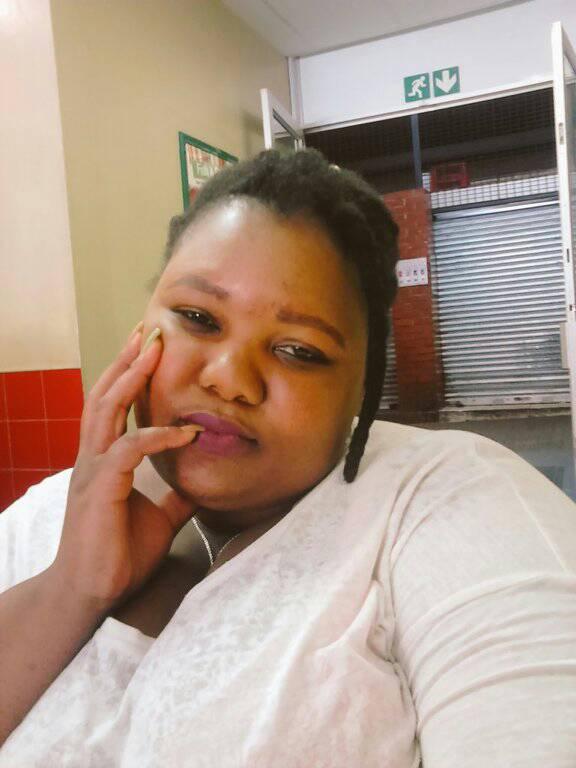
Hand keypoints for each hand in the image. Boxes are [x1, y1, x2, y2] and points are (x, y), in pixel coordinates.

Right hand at [49, 325, 201, 609]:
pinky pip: (130, 450)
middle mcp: (93, 457)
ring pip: (107, 410)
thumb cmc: (118, 554)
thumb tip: (200, 481)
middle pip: (106, 395)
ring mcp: (93, 470)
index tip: (150, 349)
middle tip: (150, 330)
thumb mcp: (160, 516)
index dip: (130, 375)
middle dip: (128, 360)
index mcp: (105, 460)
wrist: (90, 593)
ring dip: (131, 378)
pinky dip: (158, 436)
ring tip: (153, 350)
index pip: (114, 406)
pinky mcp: (100, 489)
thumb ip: (176, 494)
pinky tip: (186, 432)